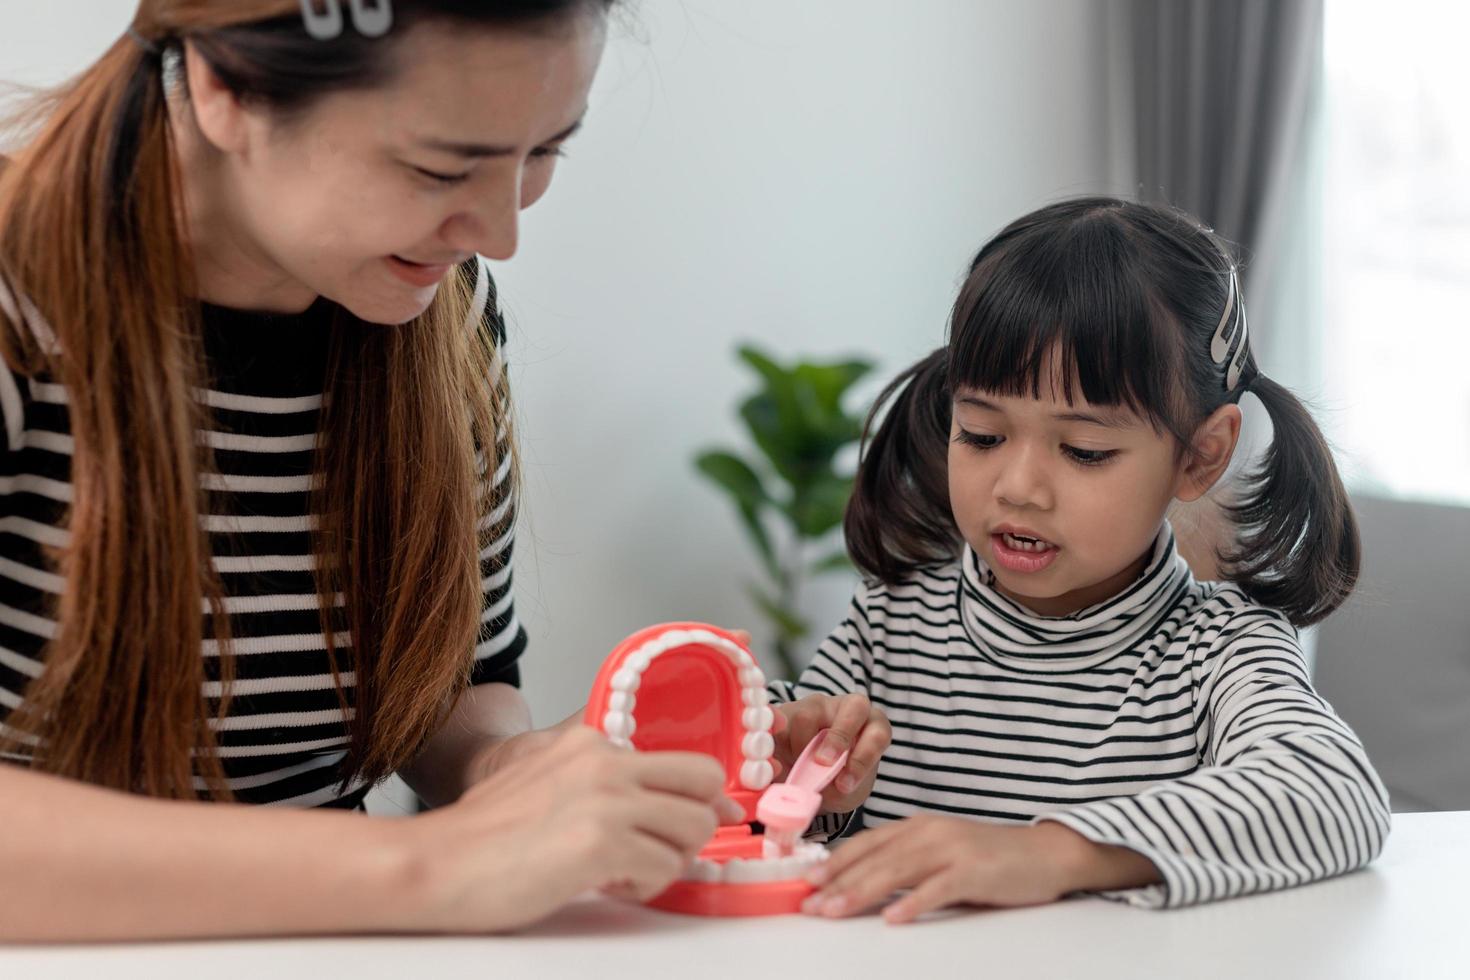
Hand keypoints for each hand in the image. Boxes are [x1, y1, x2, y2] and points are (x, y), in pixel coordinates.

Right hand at [399, 725, 743, 932]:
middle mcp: (605, 761)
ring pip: (694, 829)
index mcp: (592, 742)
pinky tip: (605, 883)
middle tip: (658, 850)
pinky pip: (665, 868)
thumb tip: (682, 805)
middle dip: (694, 824)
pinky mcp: (601, 842)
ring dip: (666, 860)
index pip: (682, 759)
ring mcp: (605, 799)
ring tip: (621, 871)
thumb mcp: (552, 783)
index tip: (695, 823)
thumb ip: (609, 785)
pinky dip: (644, 886)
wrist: (436, 863)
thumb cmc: (488, 837)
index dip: (698, 799)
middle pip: (706, 783)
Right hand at [772, 692, 890, 812]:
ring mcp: (817, 705)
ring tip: (797, 768)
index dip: (862, 759)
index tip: (844, 784)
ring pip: (807, 717)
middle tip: (822, 763)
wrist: (807, 778)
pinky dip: (775, 745)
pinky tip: (777, 762)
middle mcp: (848, 708)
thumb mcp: (843, 791)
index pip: (877, 735)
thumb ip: (837, 788)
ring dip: (800, 750)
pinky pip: (777, 722)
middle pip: (854, 707)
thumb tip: (815, 782)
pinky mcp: (787, 710)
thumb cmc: (836, 780)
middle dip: (838, 738)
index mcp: (872, 726)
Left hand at [801, 815, 1160, 923]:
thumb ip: (906, 861)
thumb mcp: (940, 851)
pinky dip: (914, 903)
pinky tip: (893, 919)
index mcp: (917, 827)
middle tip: (809, 906)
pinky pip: (938, 889)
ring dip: (860, 893)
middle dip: (837, 883)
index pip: (865, 844)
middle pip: (874, 859)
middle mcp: (928, 832)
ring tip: (834, 913)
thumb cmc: (988, 857)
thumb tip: (863, 882)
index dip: (833, 864)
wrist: (1044, 853)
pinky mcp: (974, 871)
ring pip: (896, 872)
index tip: (805, 883)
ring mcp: (951, 849)